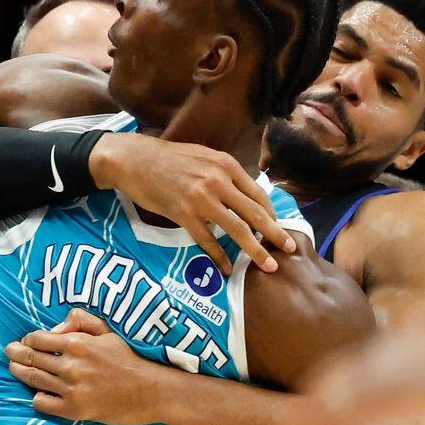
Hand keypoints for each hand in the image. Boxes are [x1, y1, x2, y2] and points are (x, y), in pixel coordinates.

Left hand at [6, 310, 167, 424]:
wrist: (151, 391)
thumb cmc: (130, 359)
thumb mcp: (109, 331)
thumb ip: (81, 322)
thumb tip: (56, 327)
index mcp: (77, 343)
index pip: (37, 339)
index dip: (27, 339)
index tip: (26, 341)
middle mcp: (70, 365)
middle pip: (30, 358)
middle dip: (15, 354)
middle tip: (9, 352)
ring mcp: (71, 389)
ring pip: (33, 379)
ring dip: (20, 372)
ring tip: (15, 369)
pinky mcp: (74, 410)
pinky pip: (42, 403)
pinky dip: (37, 397)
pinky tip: (39, 393)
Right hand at [89, 134, 295, 274]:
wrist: (134, 159)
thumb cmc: (167, 158)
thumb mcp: (203, 157)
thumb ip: (224, 173)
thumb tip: (241, 194)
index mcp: (226, 165)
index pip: (258, 194)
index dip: (272, 215)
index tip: (279, 229)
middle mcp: (218, 181)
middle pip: (255, 213)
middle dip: (276, 234)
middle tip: (290, 249)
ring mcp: (201, 198)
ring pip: (237, 229)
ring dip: (256, 251)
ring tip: (269, 265)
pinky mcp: (183, 213)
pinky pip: (207, 240)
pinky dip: (219, 256)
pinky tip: (226, 268)